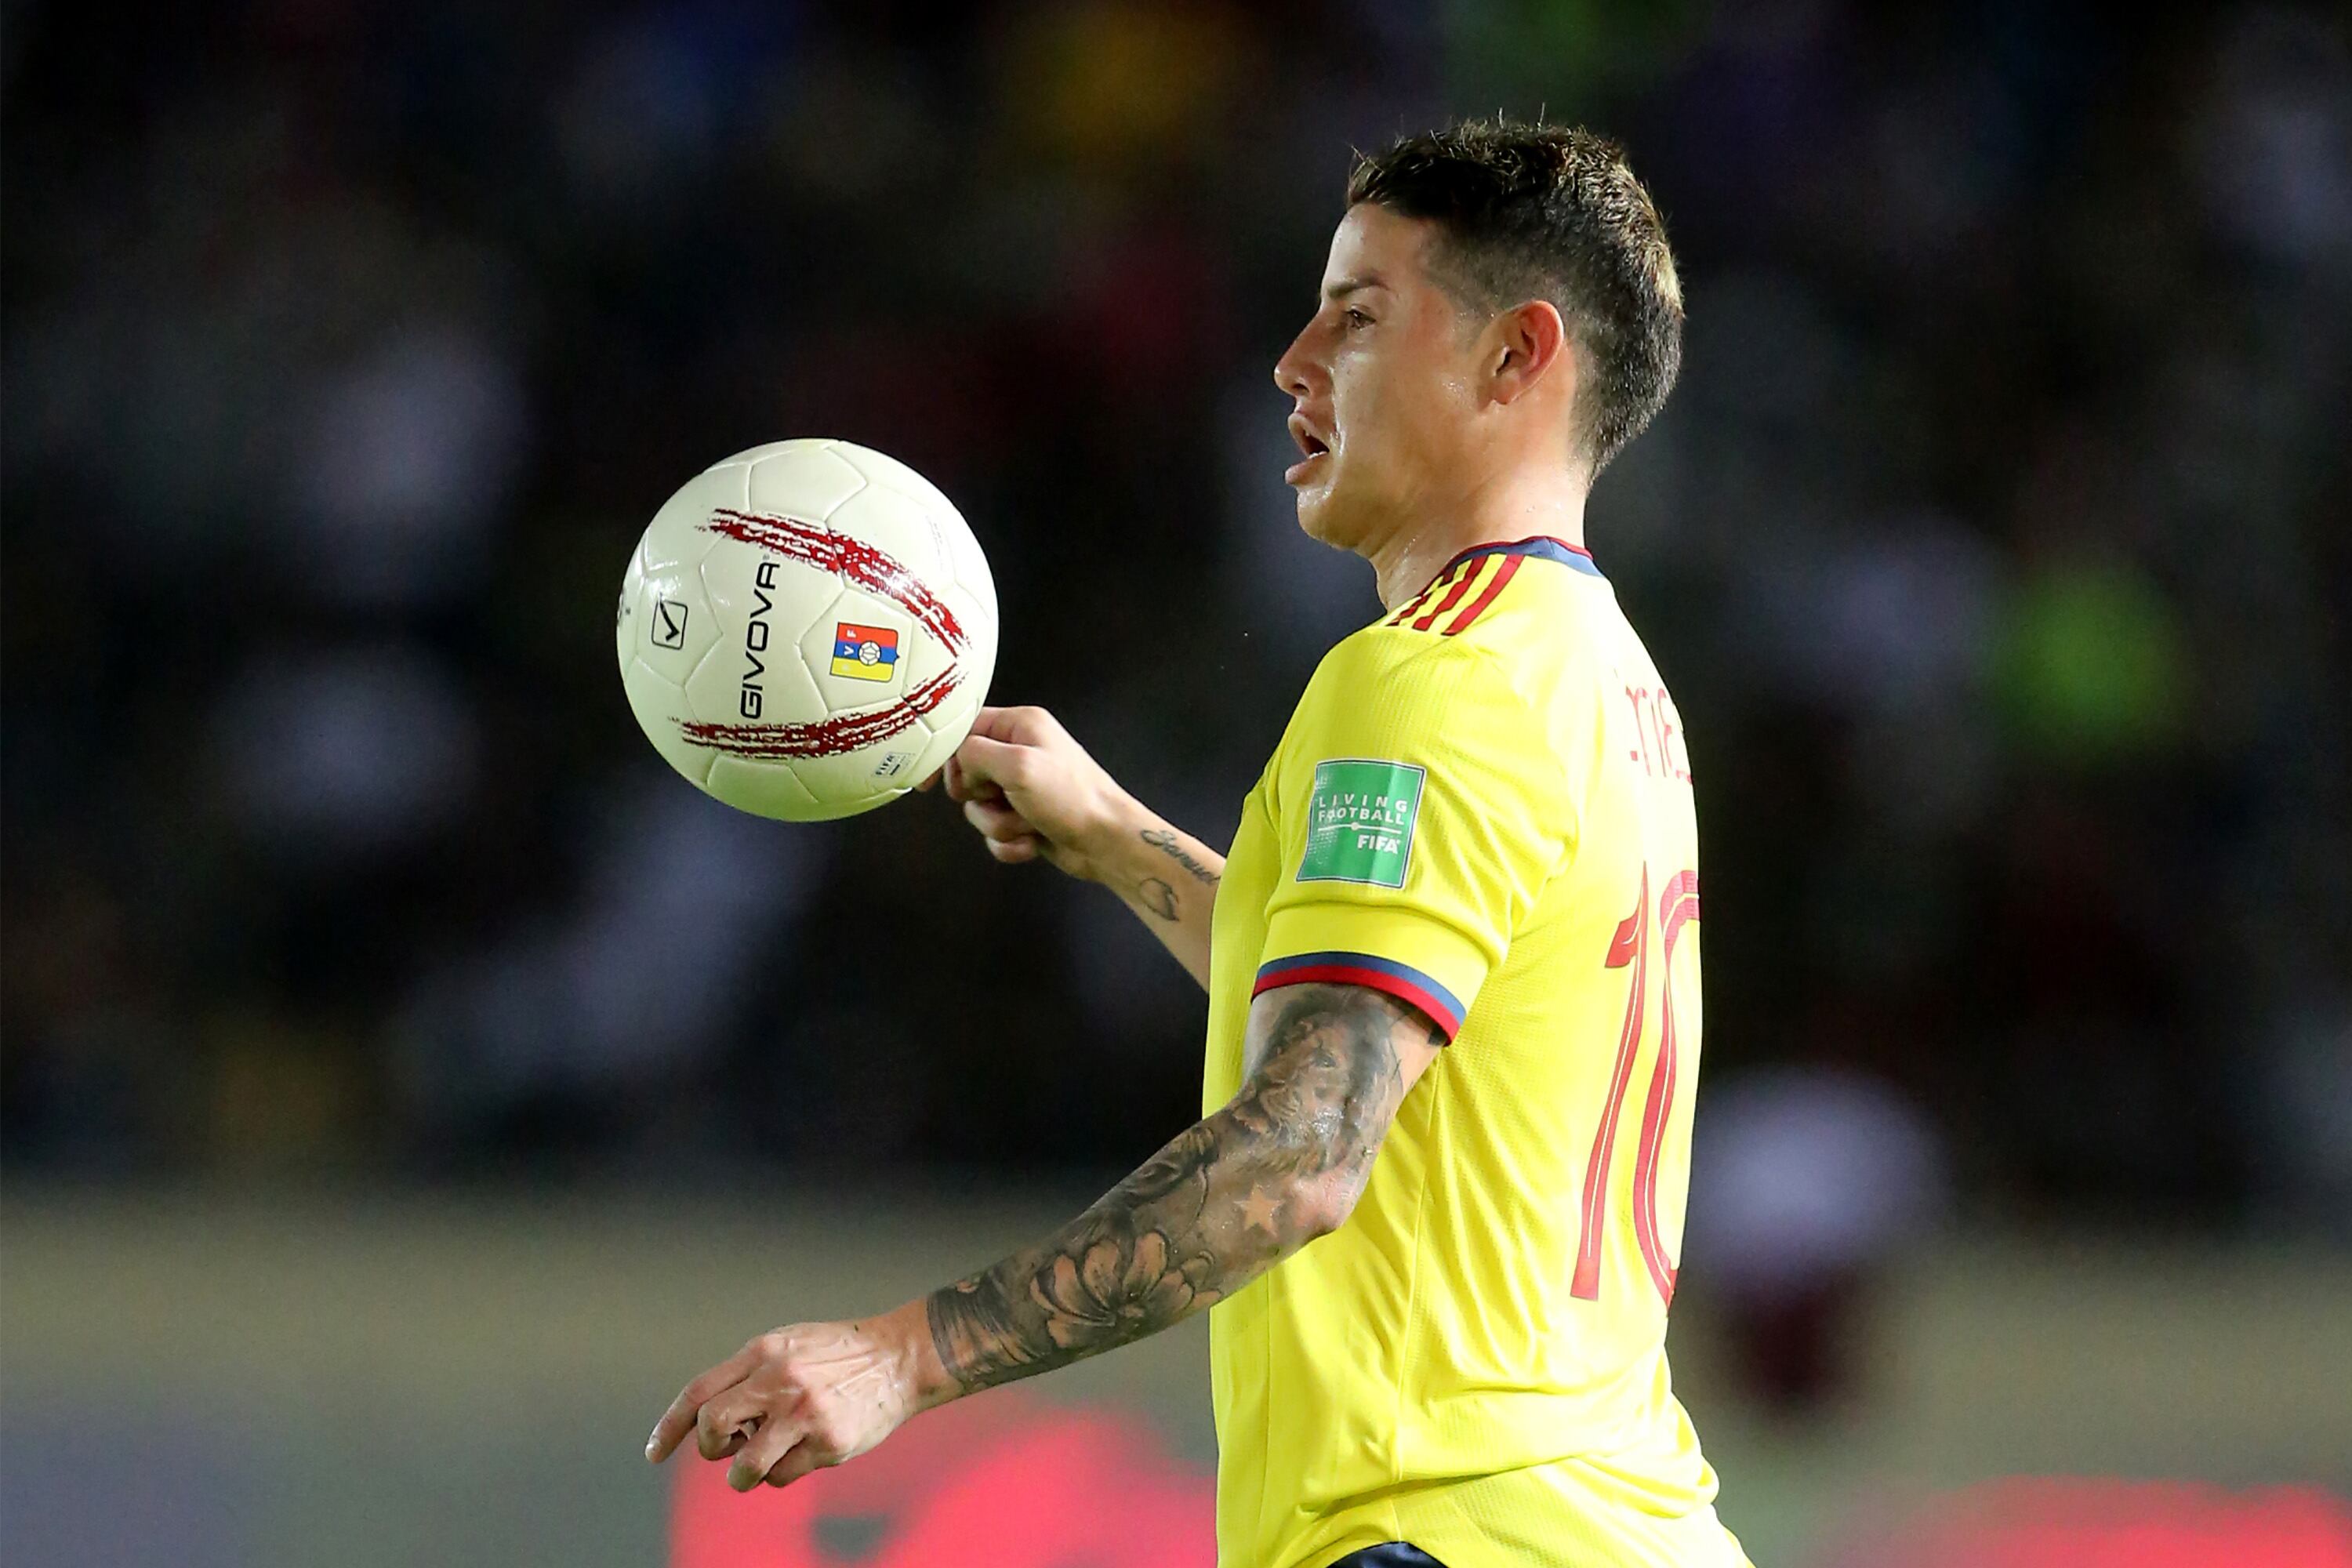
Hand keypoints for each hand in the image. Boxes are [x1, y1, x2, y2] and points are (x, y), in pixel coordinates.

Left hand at [644, 1309, 946, 1490]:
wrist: (900, 1358)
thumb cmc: (840, 1354)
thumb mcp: (789, 1345)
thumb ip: (750, 1374)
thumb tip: (710, 1419)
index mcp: (764, 1351)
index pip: (698, 1392)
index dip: (670, 1427)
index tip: (654, 1453)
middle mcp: (779, 1380)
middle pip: (711, 1428)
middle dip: (711, 1448)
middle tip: (732, 1446)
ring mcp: (804, 1413)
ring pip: (744, 1467)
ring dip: (745, 1473)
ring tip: (764, 1460)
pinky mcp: (828, 1442)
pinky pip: (783, 1477)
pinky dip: (783, 1473)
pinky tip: (804, 1452)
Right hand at [929, 706, 1137, 883]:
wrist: (1106, 842)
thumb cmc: (1068, 796)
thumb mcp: (1017, 765)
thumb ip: (975, 753)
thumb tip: (957, 761)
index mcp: (1020, 725)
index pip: (965, 728)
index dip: (944, 754)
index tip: (929, 782)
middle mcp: (1020, 751)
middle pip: (966, 772)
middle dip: (979, 796)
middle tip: (998, 798)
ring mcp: (1021, 787)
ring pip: (978, 808)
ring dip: (998, 823)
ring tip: (1027, 824)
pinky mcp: (1024, 818)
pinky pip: (994, 831)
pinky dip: (1009, 842)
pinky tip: (1031, 842)